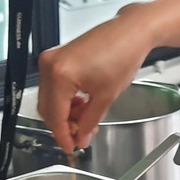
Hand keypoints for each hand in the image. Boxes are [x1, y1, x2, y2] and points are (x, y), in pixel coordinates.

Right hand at [37, 10, 152, 152]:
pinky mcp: (58, 56)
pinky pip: (54, 85)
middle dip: (63, 125)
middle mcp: (50, 65)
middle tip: (79, 136)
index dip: (63, 136)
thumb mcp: (106, 96)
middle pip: (48, 108)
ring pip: (50, 98)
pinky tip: (81, 104)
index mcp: (60, 75)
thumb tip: (81, 137)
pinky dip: (65, 99)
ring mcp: (52, 59)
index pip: (55, 116)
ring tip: (85, 119)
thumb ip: (89, 122)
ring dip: (65, 112)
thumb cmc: (123, 54)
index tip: (70, 147)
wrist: (131, 32)